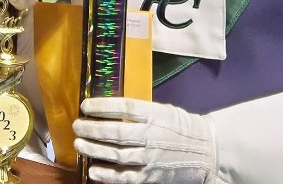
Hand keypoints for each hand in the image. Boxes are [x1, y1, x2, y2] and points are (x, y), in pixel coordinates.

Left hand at [73, 98, 221, 183]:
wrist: (206, 151)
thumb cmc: (180, 126)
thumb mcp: (161, 110)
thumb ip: (138, 110)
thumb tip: (108, 107)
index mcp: (154, 115)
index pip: (124, 108)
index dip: (102, 106)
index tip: (85, 105)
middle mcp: (151, 136)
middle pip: (116, 132)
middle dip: (92, 129)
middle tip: (77, 125)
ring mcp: (150, 158)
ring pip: (117, 155)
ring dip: (95, 149)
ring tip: (79, 143)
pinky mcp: (151, 176)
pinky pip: (126, 177)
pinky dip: (108, 175)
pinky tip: (93, 170)